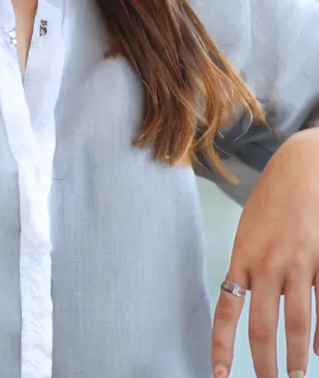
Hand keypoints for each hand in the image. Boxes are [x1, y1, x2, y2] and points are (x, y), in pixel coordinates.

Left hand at [210, 129, 318, 377]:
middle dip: (265, 363)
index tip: (220, 374)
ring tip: (298, 377)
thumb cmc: (272, 200)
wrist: (302, 166)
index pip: (227, 308)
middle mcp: (269, 261)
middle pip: (264, 325)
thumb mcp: (249, 230)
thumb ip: (249, 269)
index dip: (222, 344)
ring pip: (298, 322)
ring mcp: (300, 262)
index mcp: (243, 253)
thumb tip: (249, 309)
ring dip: (298, 356)